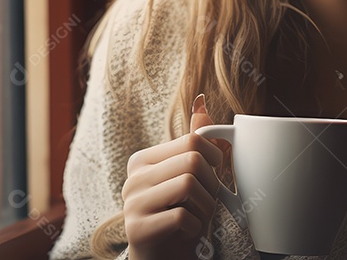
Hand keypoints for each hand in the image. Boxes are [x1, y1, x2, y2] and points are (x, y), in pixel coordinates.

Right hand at [123, 94, 226, 259]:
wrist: (161, 259)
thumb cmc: (177, 217)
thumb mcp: (186, 177)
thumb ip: (193, 142)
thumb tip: (201, 102)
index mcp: (143, 160)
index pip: (192, 141)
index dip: (214, 157)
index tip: (213, 174)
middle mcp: (133, 178)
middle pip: (193, 161)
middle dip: (212, 185)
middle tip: (208, 201)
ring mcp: (132, 203)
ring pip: (189, 185)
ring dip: (206, 207)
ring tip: (199, 217)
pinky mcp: (138, 229)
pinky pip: (184, 216)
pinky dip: (196, 228)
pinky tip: (188, 232)